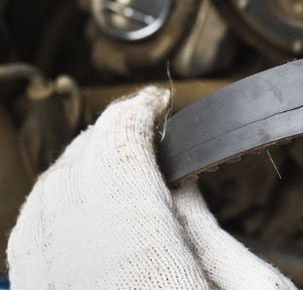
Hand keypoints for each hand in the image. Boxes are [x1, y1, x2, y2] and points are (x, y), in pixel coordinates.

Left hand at [6, 87, 294, 288]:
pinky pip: (24, 254)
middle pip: (71, 180)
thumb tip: (180, 183)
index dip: (134, 119)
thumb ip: (204, 232)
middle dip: (103, 135)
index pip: (118, 165)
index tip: (155, 102)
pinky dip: (44, 213)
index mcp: (147, 277)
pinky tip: (72, 202)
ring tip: (110, 151)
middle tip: (139, 120)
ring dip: (71, 168)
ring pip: (35, 213)